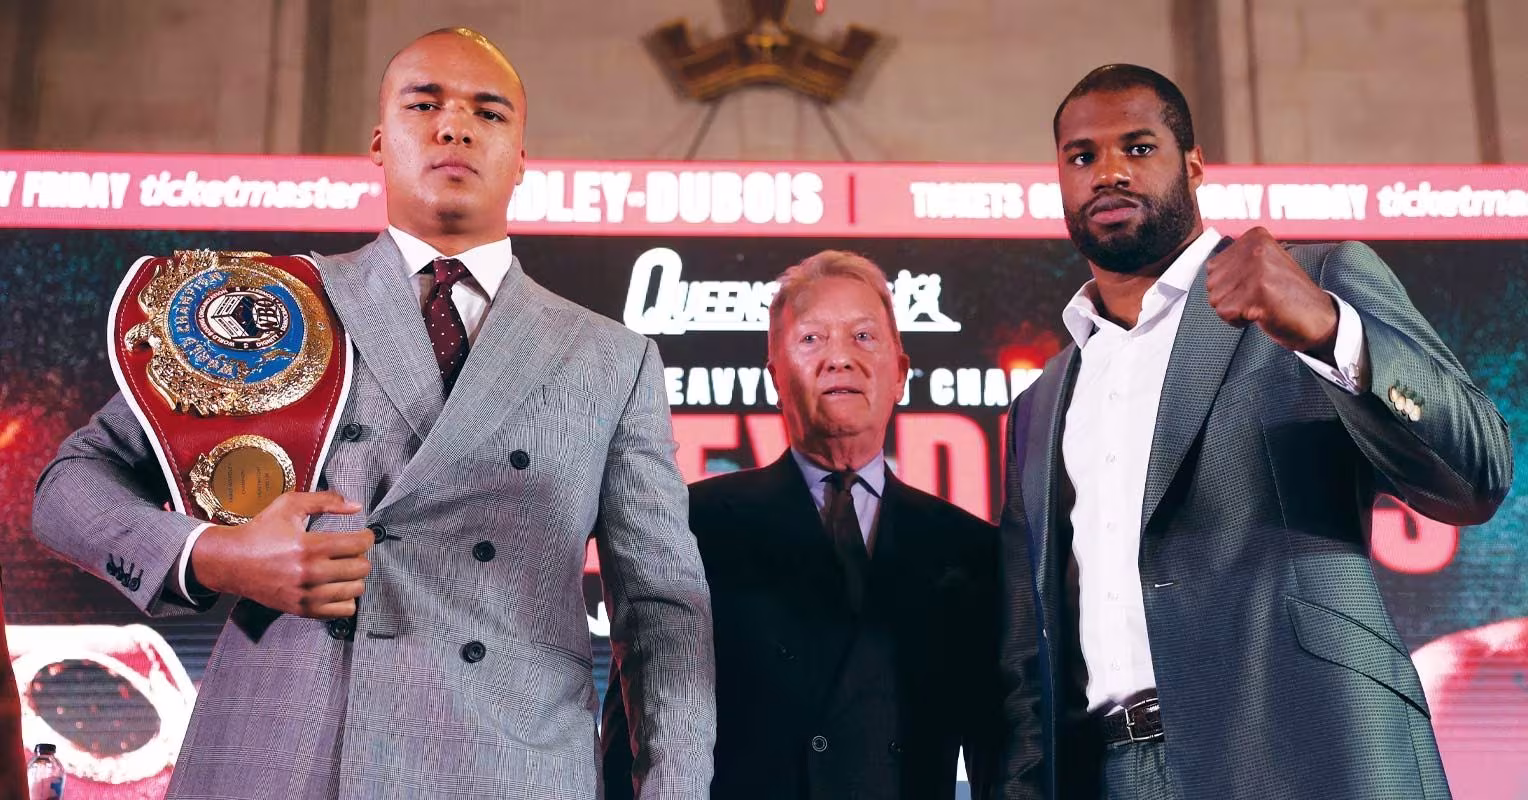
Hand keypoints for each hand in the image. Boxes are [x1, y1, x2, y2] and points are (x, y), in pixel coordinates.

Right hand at [189, 490, 373, 618]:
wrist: (231, 562)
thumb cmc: (260, 531)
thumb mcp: (290, 505)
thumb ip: (326, 501)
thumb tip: (356, 506)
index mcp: (309, 546)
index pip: (358, 545)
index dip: (366, 537)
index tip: (362, 535)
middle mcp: (310, 573)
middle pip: (361, 568)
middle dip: (360, 556)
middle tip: (350, 552)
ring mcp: (306, 594)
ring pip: (355, 590)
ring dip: (354, 577)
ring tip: (343, 568)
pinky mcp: (302, 609)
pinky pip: (343, 611)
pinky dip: (345, 598)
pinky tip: (336, 586)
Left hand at [1205, 227, 1338, 360]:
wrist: (1318, 318)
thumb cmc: (1286, 296)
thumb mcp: (1261, 265)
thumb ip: (1235, 260)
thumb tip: (1207, 266)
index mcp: (1255, 237)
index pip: (1213, 267)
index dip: (1230, 285)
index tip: (1256, 285)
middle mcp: (1255, 248)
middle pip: (1211, 283)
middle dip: (1230, 298)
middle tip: (1258, 298)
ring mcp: (1257, 269)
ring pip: (1215, 299)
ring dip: (1235, 310)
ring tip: (1260, 305)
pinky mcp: (1258, 292)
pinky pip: (1225, 313)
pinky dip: (1238, 321)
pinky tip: (1261, 314)